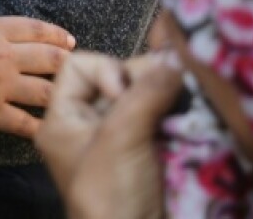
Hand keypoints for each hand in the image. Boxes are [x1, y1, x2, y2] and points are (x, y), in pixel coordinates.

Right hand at [0, 13, 74, 136]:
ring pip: (45, 91)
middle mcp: (2, 56)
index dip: (56, 34)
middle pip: (49, 58)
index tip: (69, 41)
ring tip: (70, 100)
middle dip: (67, 64)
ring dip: (61, 95)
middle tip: (78, 69)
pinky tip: (49, 131)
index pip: (33, 29)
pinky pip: (25, 124)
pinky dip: (39, 128)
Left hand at [36, 51, 181, 218]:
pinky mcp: (148, 152)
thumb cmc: (112, 196)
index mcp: (62, 119)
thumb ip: (144, 94)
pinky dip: (177, 114)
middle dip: (144, 81)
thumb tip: (173, 56)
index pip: (78, 67)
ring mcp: (119, 139)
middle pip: (116, 79)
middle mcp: (87, 125)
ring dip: (166, 96)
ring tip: (185, 101)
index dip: (106, 71)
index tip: (125, 94)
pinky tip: (191, 115)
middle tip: (169, 92)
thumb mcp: (120, 138)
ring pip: (144, 98)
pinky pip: (161, 119)